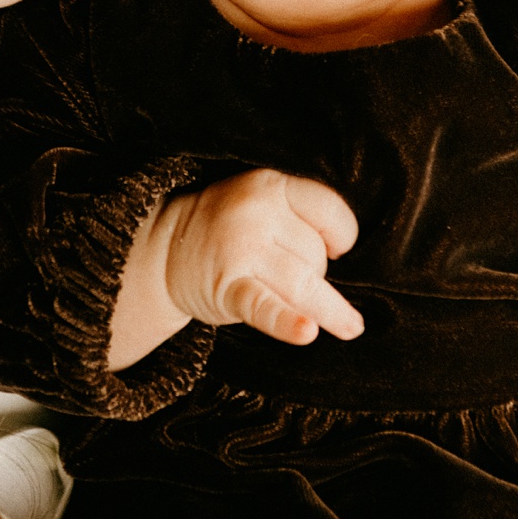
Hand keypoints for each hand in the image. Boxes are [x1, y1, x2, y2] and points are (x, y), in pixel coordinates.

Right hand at [161, 168, 363, 345]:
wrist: (167, 247)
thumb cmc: (230, 225)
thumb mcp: (263, 201)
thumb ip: (300, 216)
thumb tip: (347, 257)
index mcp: (271, 185)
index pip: (329, 210)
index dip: (342, 235)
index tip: (338, 248)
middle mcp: (257, 214)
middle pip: (316, 254)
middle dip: (318, 272)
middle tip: (294, 273)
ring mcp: (240, 250)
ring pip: (303, 283)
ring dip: (329, 310)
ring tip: (350, 327)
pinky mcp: (227, 288)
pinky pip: (264, 307)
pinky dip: (287, 322)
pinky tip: (307, 332)